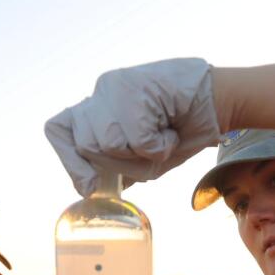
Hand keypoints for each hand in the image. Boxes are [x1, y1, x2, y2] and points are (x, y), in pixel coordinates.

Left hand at [45, 57, 220, 196]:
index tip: (89, 184)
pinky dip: (159, 145)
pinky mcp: (132, 86)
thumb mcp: (143, 161)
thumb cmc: (180, 132)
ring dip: (140, 152)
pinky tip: (170, 131)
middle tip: (147, 149)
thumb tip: (87, 188)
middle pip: (85, 144)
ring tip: (161, 136)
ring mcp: (113, 87)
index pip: (58, 130)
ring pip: (106, 142)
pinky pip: (135, 138)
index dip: (68, 160)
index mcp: (95, 112)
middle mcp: (99, 96)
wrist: (215, 104)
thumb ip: (113, 170)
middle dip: (118, 161)